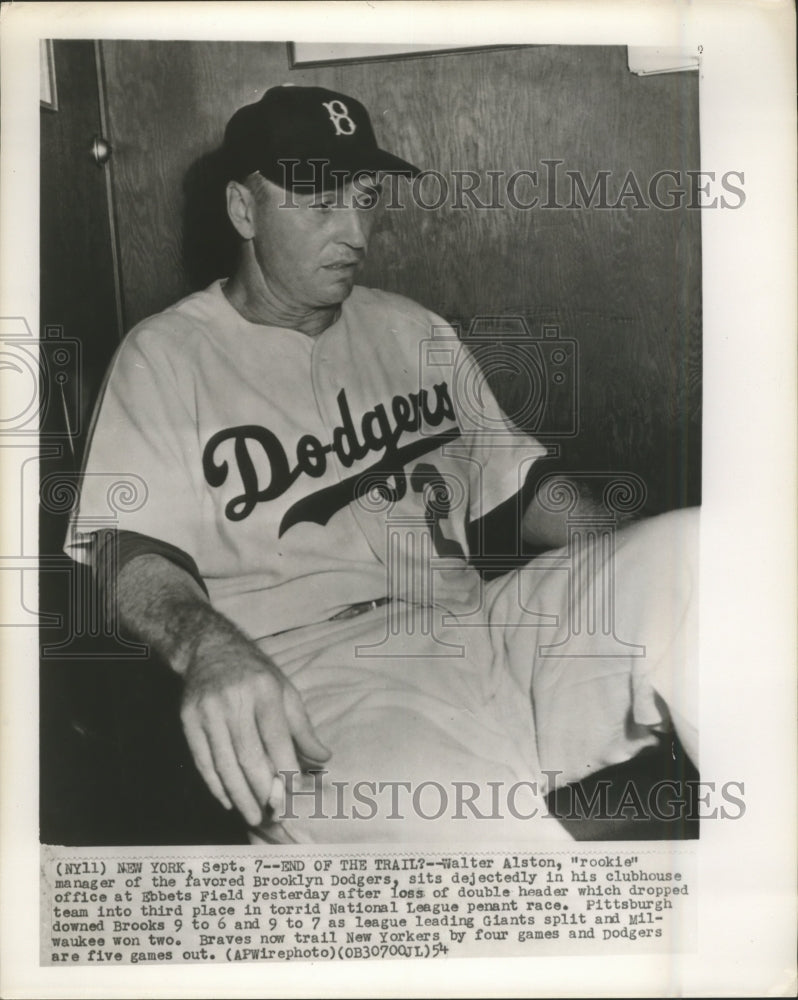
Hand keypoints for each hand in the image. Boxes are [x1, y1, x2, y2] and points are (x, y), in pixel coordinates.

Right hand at [179, 632, 330, 826]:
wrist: (209, 649)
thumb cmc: (255, 674)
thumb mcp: (284, 690)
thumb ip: (303, 727)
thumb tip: (324, 758)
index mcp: (263, 689)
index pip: (276, 738)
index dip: (286, 769)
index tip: (295, 793)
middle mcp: (234, 699)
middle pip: (249, 755)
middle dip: (262, 790)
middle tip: (274, 815)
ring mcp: (207, 710)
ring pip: (224, 763)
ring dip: (240, 795)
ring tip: (253, 817)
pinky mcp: (188, 719)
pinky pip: (203, 760)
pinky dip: (216, 785)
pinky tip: (228, 800)